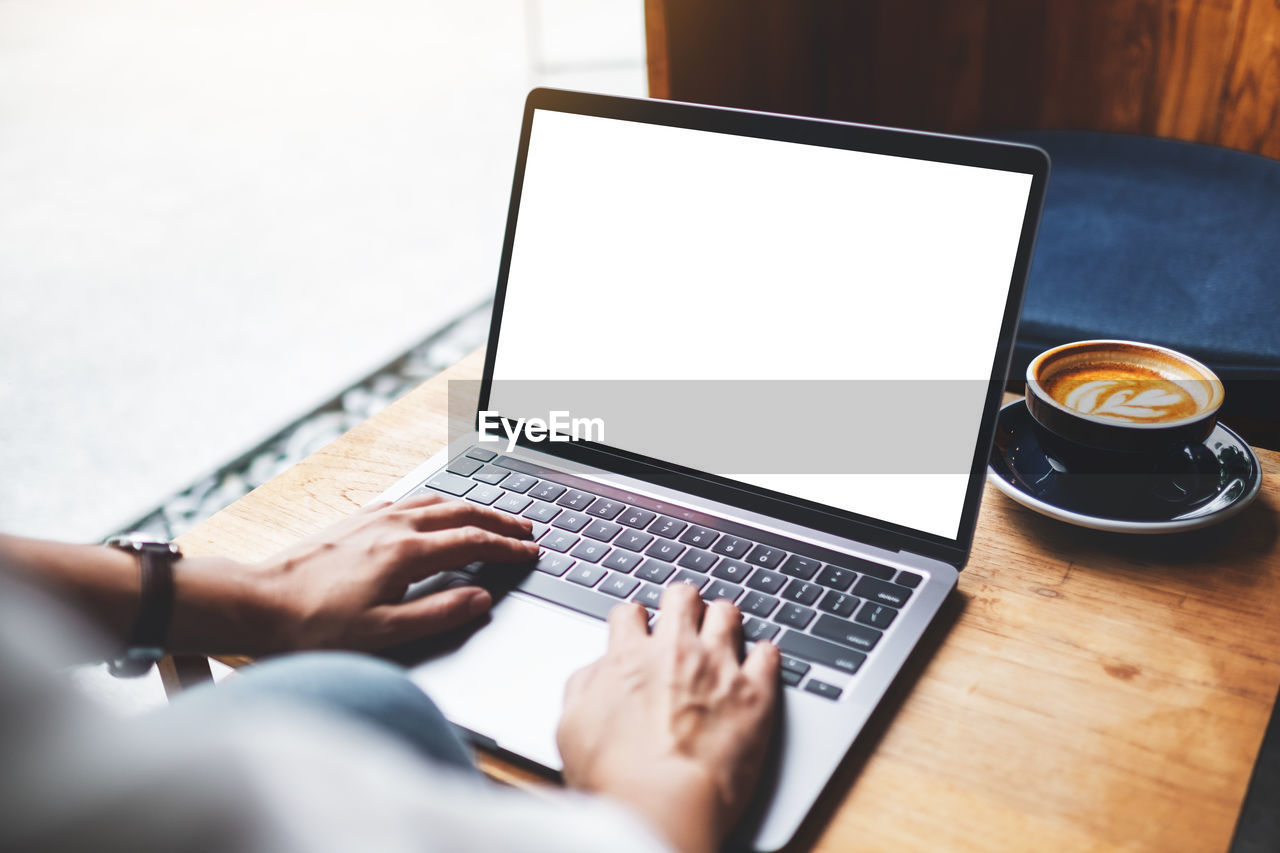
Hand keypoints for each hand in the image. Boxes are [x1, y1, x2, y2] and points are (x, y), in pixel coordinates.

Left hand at [169, 494, 539, 654]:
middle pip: (461, 513)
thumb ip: (439, 613)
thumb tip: (482, 599)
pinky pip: (408, 502)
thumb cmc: (314, 626)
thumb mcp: (385, 633)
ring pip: (435, 502)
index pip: (473, 543)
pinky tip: (433, 511)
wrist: (256, 603)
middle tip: (527, 529)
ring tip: (492, 517)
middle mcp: (393, 525)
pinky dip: (436, 504)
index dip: (508, 548)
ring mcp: (371, 519)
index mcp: (407, 552)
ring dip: (470, 508)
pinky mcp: (353, 521)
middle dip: (499, 521)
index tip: (532, 554)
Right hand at [556, 584, 779, 852]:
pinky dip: (765, 655)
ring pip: (727, 614)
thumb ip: (584, 686)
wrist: (663, 807)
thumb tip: (599, 670)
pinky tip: (760, 663)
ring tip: (723, 632)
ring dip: (723, 620)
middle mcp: (676, 651)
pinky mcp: (755, 694)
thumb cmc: (614, 778)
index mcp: (628, 658)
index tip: (638, 627)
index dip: (633, 618)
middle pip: (683, 597)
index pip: (630, 611)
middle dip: (682, 602)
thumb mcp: (571, 728)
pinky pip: (770, 654)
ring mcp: (719, 668)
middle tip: (684, 616)